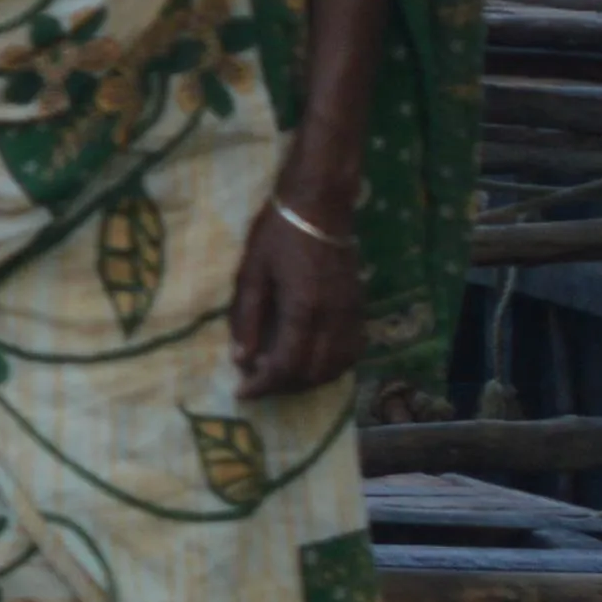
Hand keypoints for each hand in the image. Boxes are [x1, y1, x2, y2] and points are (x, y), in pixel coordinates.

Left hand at [232, 178, 364, 396]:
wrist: (320, 208)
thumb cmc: (277, 235)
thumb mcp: (250, 273)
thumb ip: (246, 318)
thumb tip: (241, 359)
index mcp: (303, 309)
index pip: (285, 365)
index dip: (263, 385)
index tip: (242, 393)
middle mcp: (333, 318)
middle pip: (312, 373)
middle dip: (283, 386)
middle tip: (257, 385)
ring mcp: (352, 315)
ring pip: (337, 367)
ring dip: (308, 380)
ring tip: (280, 377)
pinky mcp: (360, 309)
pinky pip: (352, 352)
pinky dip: (331, 367)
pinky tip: (310, 363)